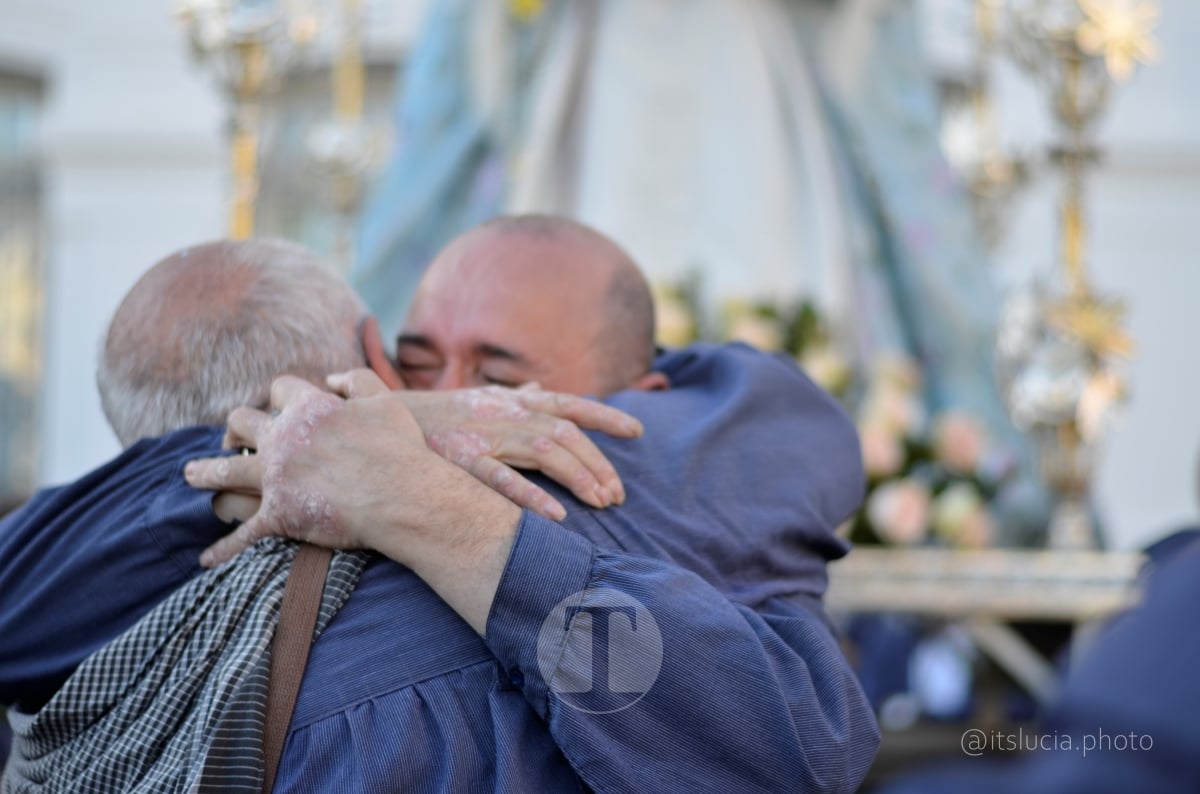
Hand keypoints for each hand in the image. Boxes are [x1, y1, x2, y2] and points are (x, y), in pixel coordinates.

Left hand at [188, 374, 522, 632]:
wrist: (404, 496)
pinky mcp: (280, 514)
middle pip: (240, 422)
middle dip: (234, 430)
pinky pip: (243, 533)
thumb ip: (356, 380)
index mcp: (308, 408)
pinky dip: (223, 548)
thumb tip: (331, 379)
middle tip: (232, 441)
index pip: (279, 390)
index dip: (280, 399)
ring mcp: (277, 477)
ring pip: (223, 471)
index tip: (282, 408)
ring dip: (204, 472)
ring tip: (191, 475)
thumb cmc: (399, 448)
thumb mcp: (384, 400)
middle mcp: (283, 439)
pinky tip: (207, 559)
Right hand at [323, 369, 640, 520]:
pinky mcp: (457, 459)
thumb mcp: (475, 399)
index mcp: (508, 400)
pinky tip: (555, 517)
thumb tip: (541, 388)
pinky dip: (529, 497)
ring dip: (579, 476)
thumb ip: (513, 397)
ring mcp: (481, 434)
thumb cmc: (430, 416)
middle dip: (597, 461)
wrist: (372, 420)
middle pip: (565, 432)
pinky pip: (499, 479)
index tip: (637, 430)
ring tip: (604, 501)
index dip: (604, 414)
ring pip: (544, 450)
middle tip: (618, 494)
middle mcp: (501, 412)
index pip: (567, 403)